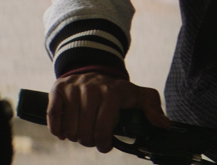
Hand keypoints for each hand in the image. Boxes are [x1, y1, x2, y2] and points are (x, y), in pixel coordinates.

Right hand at [47, 69, 169, 151]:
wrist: (95, 70)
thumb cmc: (119, 90)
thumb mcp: (139, 96)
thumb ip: (152, 109)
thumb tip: (163, 124)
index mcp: (112, 92)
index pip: (104, 125)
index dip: (103, 141)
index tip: (105, 146)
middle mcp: (92, 87)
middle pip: (85, 129)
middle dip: (88, 140)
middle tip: (92, 140)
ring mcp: (74, 87)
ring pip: (69, 125)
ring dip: (74, 136)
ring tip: (80, 134)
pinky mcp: (58, 88)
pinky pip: (53, 114)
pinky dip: (56, 128)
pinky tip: (62, 133)